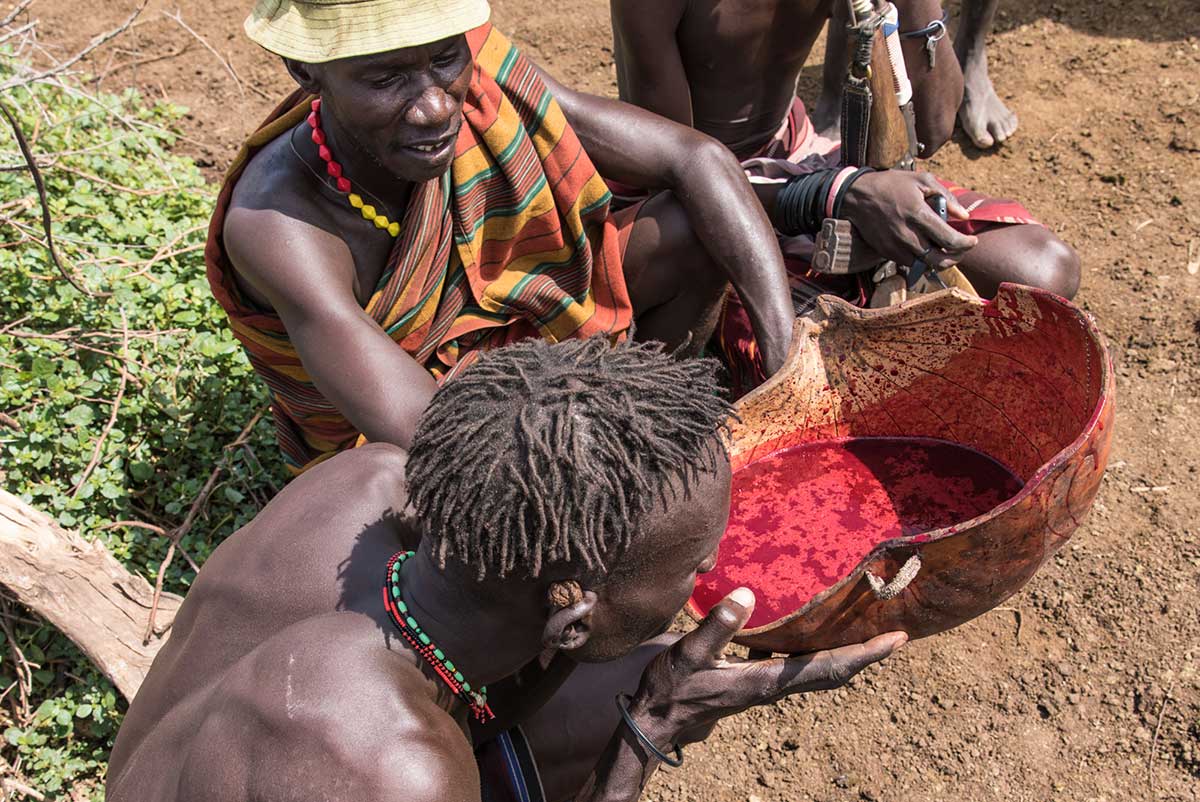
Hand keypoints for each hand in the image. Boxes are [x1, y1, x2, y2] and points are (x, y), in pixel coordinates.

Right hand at [627, 588, 905, 748]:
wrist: (656, 722)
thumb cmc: (671, 690)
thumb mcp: (689, 654)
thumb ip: (718, 625)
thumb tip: (747, 594)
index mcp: (768, 681)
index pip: (829, 667)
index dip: (865, 654)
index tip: (897, 640)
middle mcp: (775, 686)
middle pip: (833, 672)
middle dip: (866, 654)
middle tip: (896, 634)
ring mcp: (767, 686)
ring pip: (818, 670)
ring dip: (844, 652)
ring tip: (862, 630)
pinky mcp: (755, 682)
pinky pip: (797, 665)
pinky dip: (814, 650)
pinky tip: (808, 632)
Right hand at [840, 171, 977, 268]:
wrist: (857, 197)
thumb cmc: (891, 185)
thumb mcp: (921, 180)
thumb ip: (946, 196)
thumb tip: (963, 215)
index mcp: (918, 214)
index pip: (949, 240)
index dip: (966, 244)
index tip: (972, 241)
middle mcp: (907, 235)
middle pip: (939, 260)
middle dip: (955, 258)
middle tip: (961, 250)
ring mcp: (895, 246)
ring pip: (925, 265)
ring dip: (938, 260)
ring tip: (943, 249)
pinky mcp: (886, 252)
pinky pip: (909, 263)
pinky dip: (921, 259)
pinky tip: (924, 247)